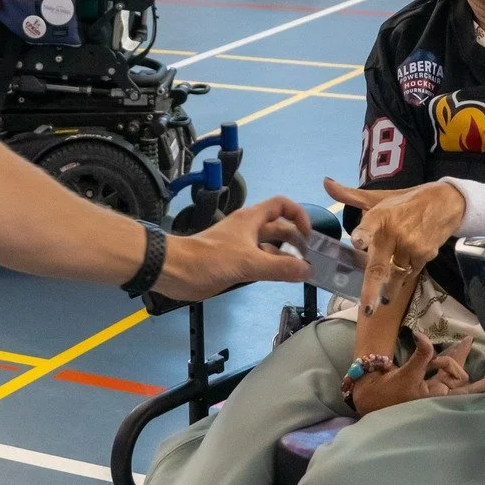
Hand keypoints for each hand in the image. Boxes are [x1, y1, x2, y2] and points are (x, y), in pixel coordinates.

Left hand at [154, 196, 310, 299]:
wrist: (174, 270)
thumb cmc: (208, 259)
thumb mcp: (248, 263)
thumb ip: (279, 267)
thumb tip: (307, 270)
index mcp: (252, 219)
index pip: (282, 205)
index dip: (299, 215)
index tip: (309, 235)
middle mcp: (248, 229)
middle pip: (279, 227)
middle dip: (295, 240)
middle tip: (310, 258)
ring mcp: (241, 245)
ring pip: (269, 246)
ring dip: (284, 256)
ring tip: (300, 271)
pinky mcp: (234, 261)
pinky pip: (259, 261)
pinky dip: (271, 267)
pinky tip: (279, 279)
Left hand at [324, 177, 467, 313]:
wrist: (445, 203)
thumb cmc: (404, 202)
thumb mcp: (378, 198)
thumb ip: (350, 196)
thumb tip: (325, 182)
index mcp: (380, 216)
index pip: (370, 225)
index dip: (363, 234)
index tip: (358, 242)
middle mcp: (395, 232)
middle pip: (380, 266)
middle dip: (372, 290)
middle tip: (367, 309)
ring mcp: (411, 246)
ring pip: (395, 275)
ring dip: (389, 289)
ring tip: (384, 300)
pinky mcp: (425, 255)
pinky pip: (410, 273)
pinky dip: (404, 277)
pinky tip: (401, 278)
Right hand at [349, 333, 484, 415]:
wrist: (367, 399)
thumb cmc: (388, 393)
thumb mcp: (406, 374)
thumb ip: (420, 355)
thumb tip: (424, 336)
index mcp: (437, 399)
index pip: (463, 388)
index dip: (480, 384)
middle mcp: (436, 396)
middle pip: (457, 377)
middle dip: (462, 360)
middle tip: (470, 343)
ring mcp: (429, 390)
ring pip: (447, 372)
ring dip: (454, 357)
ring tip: (464, 343)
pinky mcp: (421, 385)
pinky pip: (436, 371)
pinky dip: (441, 360)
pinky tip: (448, 351)